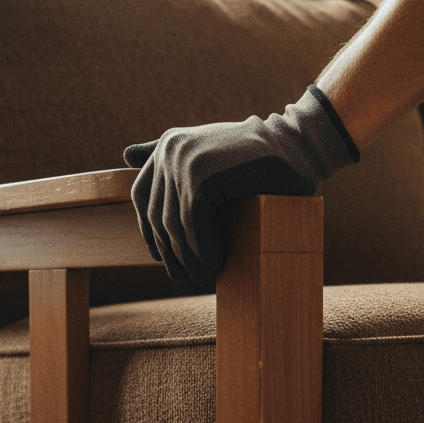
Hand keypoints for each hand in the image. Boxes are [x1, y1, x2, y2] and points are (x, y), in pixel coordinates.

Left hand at [124, 85, 359, 285]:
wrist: (297, 150)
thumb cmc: (257, 162)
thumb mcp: (208, 155)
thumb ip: (170, 156)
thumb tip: (125, 154)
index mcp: (167, 145)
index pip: (142, 196)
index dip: (150, 231)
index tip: (166, 259)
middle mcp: (170, 149)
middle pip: (158, 214)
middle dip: (171, 252)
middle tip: (189, 277)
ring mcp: (184, 160)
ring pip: (174, 224)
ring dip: (190, 258)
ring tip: (205, 277)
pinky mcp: (202, 176)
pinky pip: (192, 225)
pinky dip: (203, 250)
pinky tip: (216, 264)